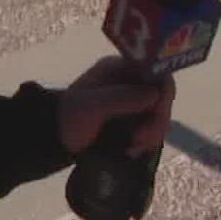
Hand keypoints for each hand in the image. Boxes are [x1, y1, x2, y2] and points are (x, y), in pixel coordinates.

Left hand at [55, 55, 174, 156]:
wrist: (57, 138)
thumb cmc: (70, 117)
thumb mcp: (92, 106)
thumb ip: (121, 98)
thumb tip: (155, 94)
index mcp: (119, 69)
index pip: (155, 71)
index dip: (162, 91)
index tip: (156, 112)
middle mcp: (131, 82)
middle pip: (162, 95)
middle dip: (157, 119)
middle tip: (141, 139)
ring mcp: (134, 101)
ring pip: (160, 114)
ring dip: (153, 133)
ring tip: (134, 147)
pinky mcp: (135, 120)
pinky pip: (153, 128)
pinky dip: (148, 140)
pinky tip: (133, 150)